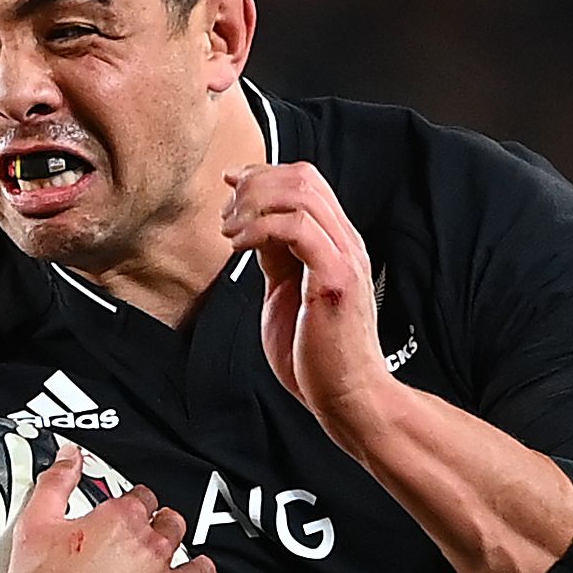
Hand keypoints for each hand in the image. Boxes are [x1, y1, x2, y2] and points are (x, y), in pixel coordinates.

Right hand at [0, 448, 238, 572]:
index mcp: (122, 521)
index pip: (145, 499)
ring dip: (199, 570)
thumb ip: (57, 482)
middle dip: (170, 530)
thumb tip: (70, 455)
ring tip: (197, 572)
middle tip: (162, 538)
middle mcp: (151, 550)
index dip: (141, 504)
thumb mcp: (36, 522)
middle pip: (175, 529)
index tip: (139, 510)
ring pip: (200, 570)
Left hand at [223, 163, 390, 424]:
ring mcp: (343, 259)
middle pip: (303, 177)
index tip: (230, 185)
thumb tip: (253, 226)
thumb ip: (275, 256)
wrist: (346, 397)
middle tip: (226, 212)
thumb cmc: (316, 355)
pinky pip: (296, 229)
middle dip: (254, 184)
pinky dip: (258, 228)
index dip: (263, 174)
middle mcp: (345, 243)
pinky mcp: (334, 280)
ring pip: (301, 195)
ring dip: (253, 204)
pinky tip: (238, 246)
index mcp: (336, 243)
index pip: (306, 181)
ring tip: (229, 231)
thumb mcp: (285, 291)